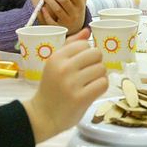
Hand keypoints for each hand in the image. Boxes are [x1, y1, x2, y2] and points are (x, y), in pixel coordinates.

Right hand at [23, 28, 107, 142]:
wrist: (43, 115)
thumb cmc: (52, 88)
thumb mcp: (56, 64)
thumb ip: (71, 46)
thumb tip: (87, 31)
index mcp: (56, 57)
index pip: (85, 44)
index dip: (88, 54)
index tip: (82, 64)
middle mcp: (63, 68)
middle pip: (96, 54)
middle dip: (96, 63)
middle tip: (89, 74)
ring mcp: (72, 83)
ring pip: (102, 69)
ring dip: (100, 76)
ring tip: (89, 83)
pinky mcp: (81, 98)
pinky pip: (103, 83)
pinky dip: (101, 87)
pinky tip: (93, 91)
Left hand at [37, 0, 89, 34]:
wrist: (74, 30)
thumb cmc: (75, 11)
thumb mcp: (81, 0)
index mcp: (80, 4)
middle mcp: (75, 13)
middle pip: (64, 0)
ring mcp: (67, 21)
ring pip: (57, 9)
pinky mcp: (60, 28)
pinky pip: (52, 22)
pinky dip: (46, 14)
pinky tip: (42, 8)